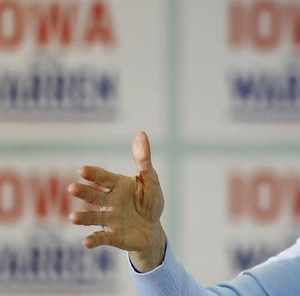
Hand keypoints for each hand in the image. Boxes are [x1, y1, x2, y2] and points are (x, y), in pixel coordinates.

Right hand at [68, 131, 165, 271]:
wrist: (151, 230)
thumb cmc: (149, 201)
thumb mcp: (150, 180)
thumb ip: (143, 159)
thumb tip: (140, 133)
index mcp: (118, 186)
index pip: (104, 178)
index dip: (93, 174)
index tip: (82, 170)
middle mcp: (109, 202)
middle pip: (94, 196)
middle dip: (84, 192)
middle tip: (72, 188)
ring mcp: (109, 219)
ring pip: (93, 217)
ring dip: (83, 218)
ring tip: (73, 218)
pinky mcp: (112, 236)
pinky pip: (101, 238)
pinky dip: (93, 239)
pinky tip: (86, 242)